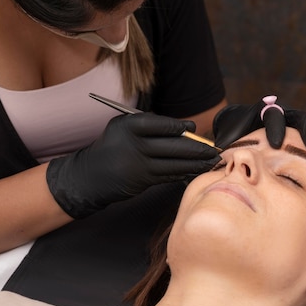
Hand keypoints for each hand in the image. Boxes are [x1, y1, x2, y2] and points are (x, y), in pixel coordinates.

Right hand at [47, 113, 220, 217]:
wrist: (91, 174)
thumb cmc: (112, 146)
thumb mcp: (123, 126)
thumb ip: (149, 124)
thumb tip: (185, 129)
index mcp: (130, 126)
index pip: (162, 125)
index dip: (180, 127)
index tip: (192, 128)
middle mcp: (136, 145)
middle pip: (174, 146)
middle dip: (198, 148)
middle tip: (214, 148)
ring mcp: (140, 165)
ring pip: (175, 163)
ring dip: (197, 163)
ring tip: (212, 160)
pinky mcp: (143, 181)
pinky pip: (169, 175)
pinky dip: (184, 172)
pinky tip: (196, 170)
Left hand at [212, 101, 305, 165]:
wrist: (241, 128)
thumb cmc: (233, 134)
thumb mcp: (228, 133)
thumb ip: (228, 138)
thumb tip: (220, 147)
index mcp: (265, 113)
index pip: (273, 116)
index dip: (275, 128)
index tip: (274, 143)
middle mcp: (287, 115)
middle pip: (303, 121)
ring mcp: (300, 126)